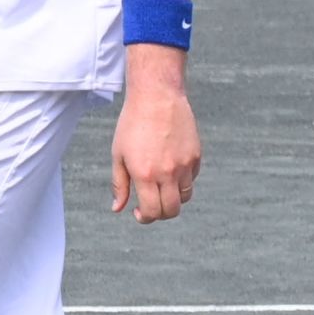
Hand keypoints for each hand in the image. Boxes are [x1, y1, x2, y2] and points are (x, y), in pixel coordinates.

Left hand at [111, 73, 200, 222]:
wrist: (156, 96)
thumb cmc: (133, 124)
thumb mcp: (119, 155)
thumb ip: (119, 184)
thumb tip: (118, 208)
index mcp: (145, 174)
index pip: (152, 211)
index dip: (145, 217)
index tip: (139, 212)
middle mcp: (168, 172)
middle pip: (172, 210)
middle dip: (161, 213)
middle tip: (151, 205)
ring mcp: (184, 164)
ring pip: (185, 197)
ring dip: (173, 198)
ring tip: (161, 186)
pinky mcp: (195, 155)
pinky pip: (191, 178)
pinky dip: (182, 180)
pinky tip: (170, 166)